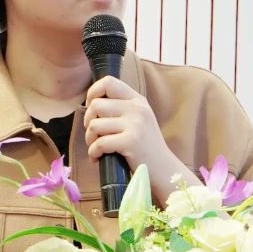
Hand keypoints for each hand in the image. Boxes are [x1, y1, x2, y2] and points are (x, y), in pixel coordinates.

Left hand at [83, 76, 197, 203]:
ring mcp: (135, 125)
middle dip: (88, 121)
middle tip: (94, 134)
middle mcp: (137, 109)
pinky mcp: (131, 142)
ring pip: (94, 125)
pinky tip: (98, 158)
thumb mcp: (139, 120)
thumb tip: (92, 102)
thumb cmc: (145, 147)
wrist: (164, 169)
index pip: (109, 82)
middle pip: (96, 105)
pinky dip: (93, 153)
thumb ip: (121, 108)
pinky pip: (99, 143)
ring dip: (90, 139)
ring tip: (96, 148)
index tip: (92, 108)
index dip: (93, 93)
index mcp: (137, 100)